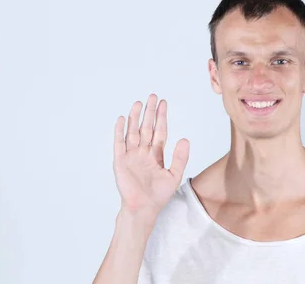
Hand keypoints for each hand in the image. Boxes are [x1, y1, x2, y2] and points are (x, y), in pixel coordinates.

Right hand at [113, 94, 189, 215]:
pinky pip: (119, 143)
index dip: (161, 117)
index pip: (159, 131)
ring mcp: (131, 156)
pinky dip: (120, 131)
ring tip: (139, 103)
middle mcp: (143, 152)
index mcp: (156, 154)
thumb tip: (185, 139)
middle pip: (146, 127)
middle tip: (152, 96)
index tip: (163, 103)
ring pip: (133, 132)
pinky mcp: (121, 161)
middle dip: (149, 112)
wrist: (144, 208)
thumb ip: (180, 157)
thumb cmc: (159, 195)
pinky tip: (122, 119)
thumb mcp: (174, 175)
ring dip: (135, 118)